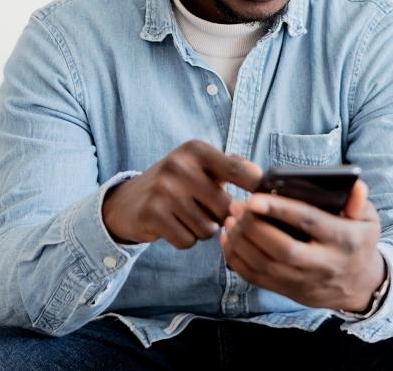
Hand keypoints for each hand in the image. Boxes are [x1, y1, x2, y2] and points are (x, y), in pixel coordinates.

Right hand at [102, 140, 262, 248]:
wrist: (127, 201)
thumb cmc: (178, 184)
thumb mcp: (201, 166)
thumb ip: (234, 167)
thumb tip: (265, 178)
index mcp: (197, 150)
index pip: (240, 171)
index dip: (256, 189)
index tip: (262, 200)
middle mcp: (179, 166)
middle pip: (225, 208)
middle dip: (220, 217)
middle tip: (205, 211)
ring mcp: (163, 189)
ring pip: (208, 229)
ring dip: (202, 230)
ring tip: (187, 217)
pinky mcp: (151, 213)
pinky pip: (187, 241)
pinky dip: (185, 240)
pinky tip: (173, 226)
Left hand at [220, 179, 384, 311]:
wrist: (360, 285)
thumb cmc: (358, 242)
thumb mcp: (368, 220)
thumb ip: (358, 202)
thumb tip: (355, 186)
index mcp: (344, 240)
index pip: (309, 223)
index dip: (280, 210)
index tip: (254, 198)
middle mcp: (324, 264)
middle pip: (283, 248)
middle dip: (254, 227)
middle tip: (237, 206)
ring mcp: (305, 281)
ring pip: (265, 265)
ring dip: (242, 242)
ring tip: (230, 219)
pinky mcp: (289, 291)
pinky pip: (257, 278)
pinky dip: (238, 260)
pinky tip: (230, 240)